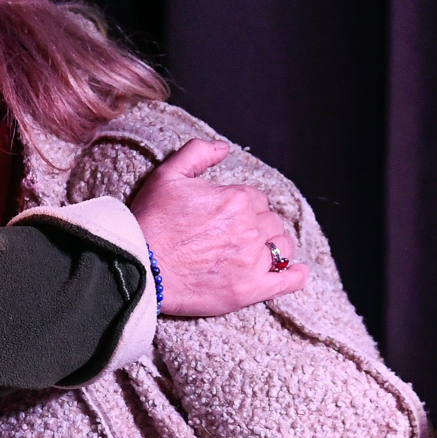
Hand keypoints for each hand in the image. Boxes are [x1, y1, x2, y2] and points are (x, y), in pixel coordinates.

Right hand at [126, 140, 308, 317]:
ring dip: (277, 247)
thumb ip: (198, 153)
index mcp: (236, 199)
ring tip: (263, 252)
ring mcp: (252, 260)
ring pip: (283, 248)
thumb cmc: (151, 221)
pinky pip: (287, 281)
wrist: (140, 267)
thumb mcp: (167, 175)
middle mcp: (249, 228)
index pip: (257, 199)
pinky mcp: (250, 289)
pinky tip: (296, 273)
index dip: (246, 206)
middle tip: (239, 236)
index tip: (230, 216)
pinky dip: (294, 276)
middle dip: (259, 226)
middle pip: (271, 222)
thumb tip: (225, 148)